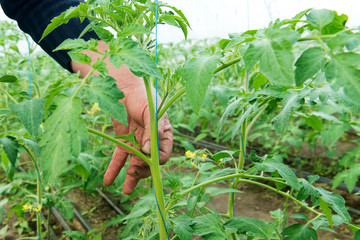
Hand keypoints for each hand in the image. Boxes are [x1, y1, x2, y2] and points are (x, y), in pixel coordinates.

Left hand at [102, 65, 172, 194]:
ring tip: (125, 190)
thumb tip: (148, 152)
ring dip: (131, 177)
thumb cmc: (142, 95)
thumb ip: (151, 130)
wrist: (123, 85)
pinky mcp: (123, 141)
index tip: (146, 160)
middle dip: (142, 170)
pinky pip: (119, 157)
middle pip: (149, 161)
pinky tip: (108, 180)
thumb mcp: (150, 111)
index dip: (156, 160)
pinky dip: (114, 169)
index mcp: (163, 133)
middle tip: (132, 173)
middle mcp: (151, 140)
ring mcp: (137, 142)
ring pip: (135, 163)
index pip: (164, 153)